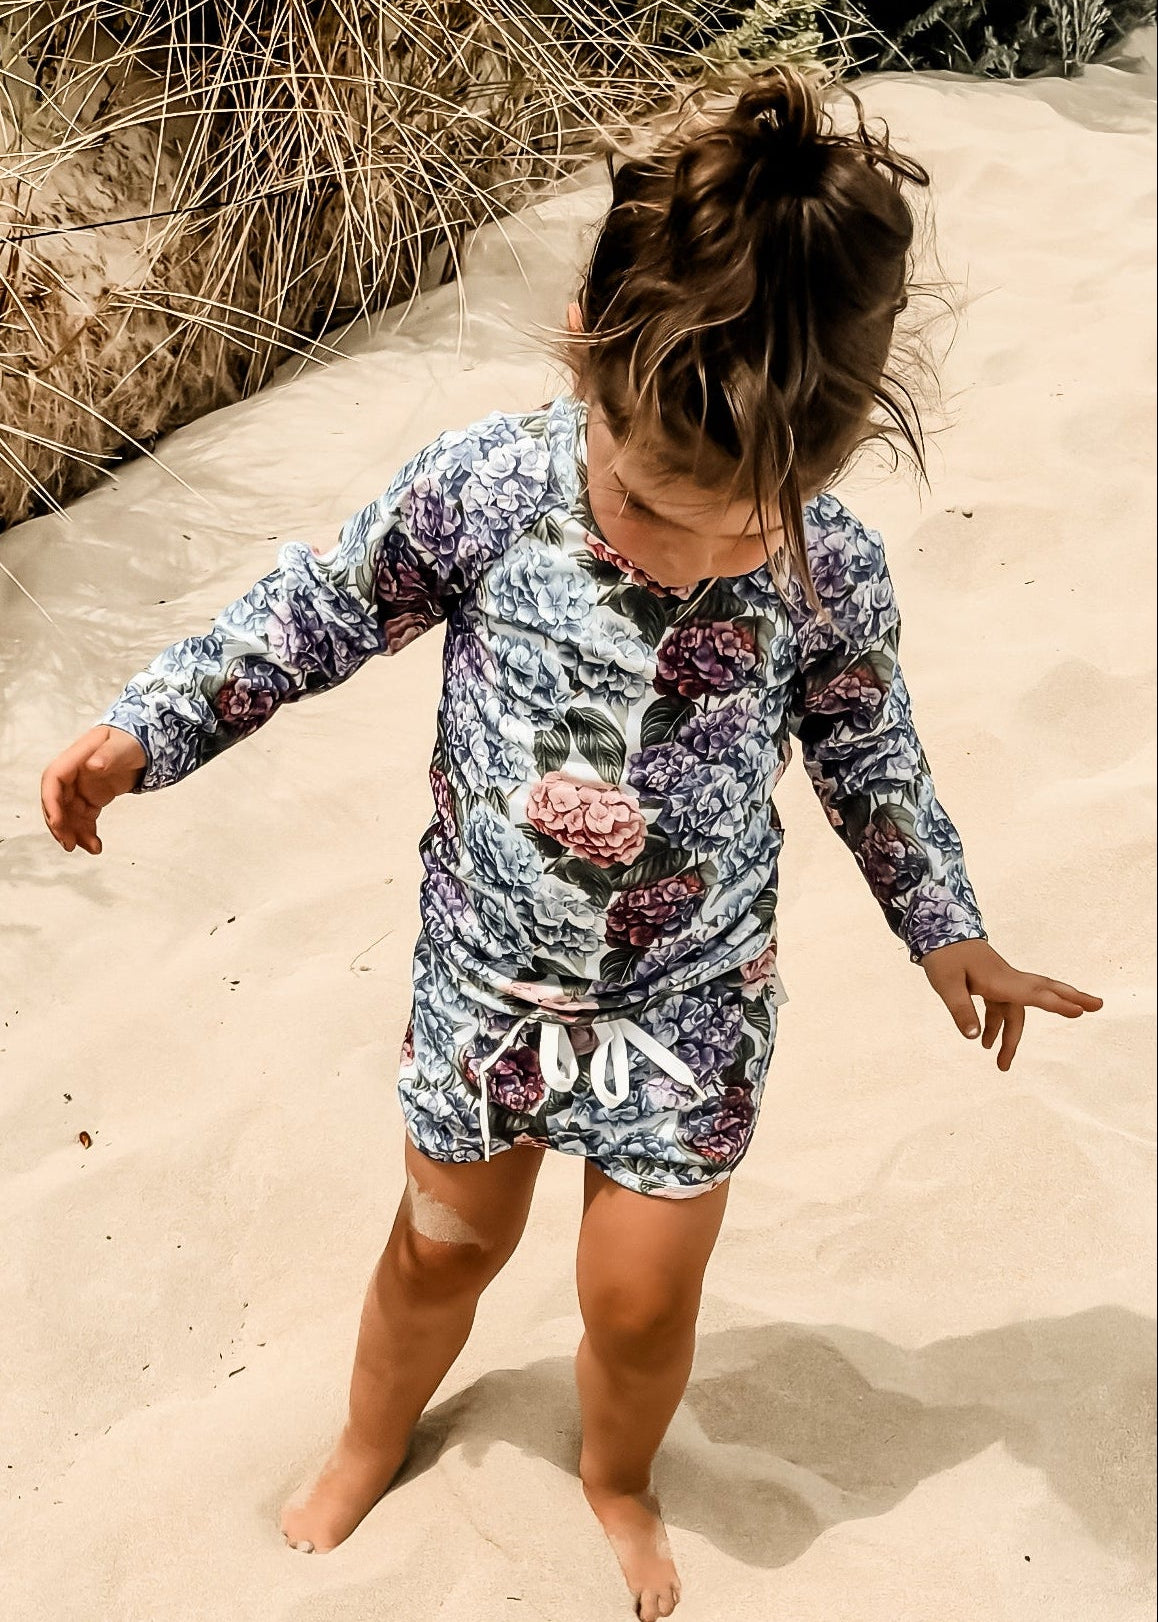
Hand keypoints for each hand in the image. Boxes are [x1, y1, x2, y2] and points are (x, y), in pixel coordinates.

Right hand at [41, 725, 146, 854]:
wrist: (143, 748)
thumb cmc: (132, 741)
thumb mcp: (124, 745)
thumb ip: (109, 754)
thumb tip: (93, 765)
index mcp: (77, 756)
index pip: (54, 778)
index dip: (51, 801)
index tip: (57, 822)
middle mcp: (74, 773)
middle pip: (56, 800)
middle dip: (59, 824)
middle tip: (68, 844)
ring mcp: (82, 786)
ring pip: (69, 814)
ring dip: (74, 833)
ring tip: (92, 848)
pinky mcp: (91, 797)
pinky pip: (84, 818)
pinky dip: (87, 833)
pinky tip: (96, 846)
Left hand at [919, 938, 1101, 1071]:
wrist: (937, 931)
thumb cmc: (944, 956)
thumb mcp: (947, 984)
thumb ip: (961, 1010)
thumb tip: (974, 1038)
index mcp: (1001, 980)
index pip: (1035, 994)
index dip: (1058, 1004)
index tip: (1080, 1011)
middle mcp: (1006, 980)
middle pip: (1044, 992)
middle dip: (1069, 1001)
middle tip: (1098, 1006)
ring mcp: (999, 981)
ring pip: (1018, 1010)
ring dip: (1013, 1037)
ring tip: (1003, 1065)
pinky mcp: (990, 983)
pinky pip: (1002, 1008)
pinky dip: (997, 1026)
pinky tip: (986, 1043)